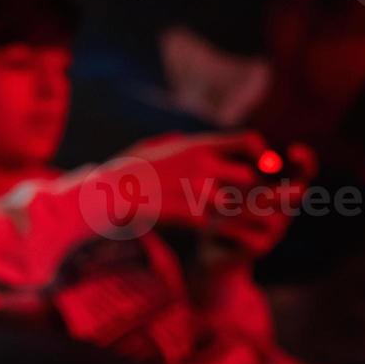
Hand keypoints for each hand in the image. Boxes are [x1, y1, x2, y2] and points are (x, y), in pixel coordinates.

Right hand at [119, 131, 268, 230]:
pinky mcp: (188, 214)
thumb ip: (168, 143)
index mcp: (198, 146)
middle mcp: (204, 166)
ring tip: (198, 211)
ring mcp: (197, 191)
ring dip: (218, 210)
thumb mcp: (145, 148)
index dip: (259, 153)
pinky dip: (197, 224)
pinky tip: (180, 223)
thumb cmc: (120, 171)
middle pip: (247, 178)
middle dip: (239, 189)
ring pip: (228, 204)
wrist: (105, 194)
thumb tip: (176, 139)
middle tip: (226, 196)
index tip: (257, 164)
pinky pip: (206, 222)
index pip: (247, 141)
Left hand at [201, 143, 316, 263]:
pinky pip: (245, 232)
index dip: (306, 160)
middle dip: (278, 190)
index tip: (293, 150)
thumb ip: (242, 168)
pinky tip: (213, 229)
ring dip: (237, 209)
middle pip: (296, 194)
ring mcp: (276, 230)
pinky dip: (226, 227)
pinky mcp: (262, 247)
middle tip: (259, 193)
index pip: (304, 172)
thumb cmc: (220, 212)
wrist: (212, 252)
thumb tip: (253, 145)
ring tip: (217, 211)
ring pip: (264, 212)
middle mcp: (284, 209)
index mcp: (280, 190)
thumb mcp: (229, 187)